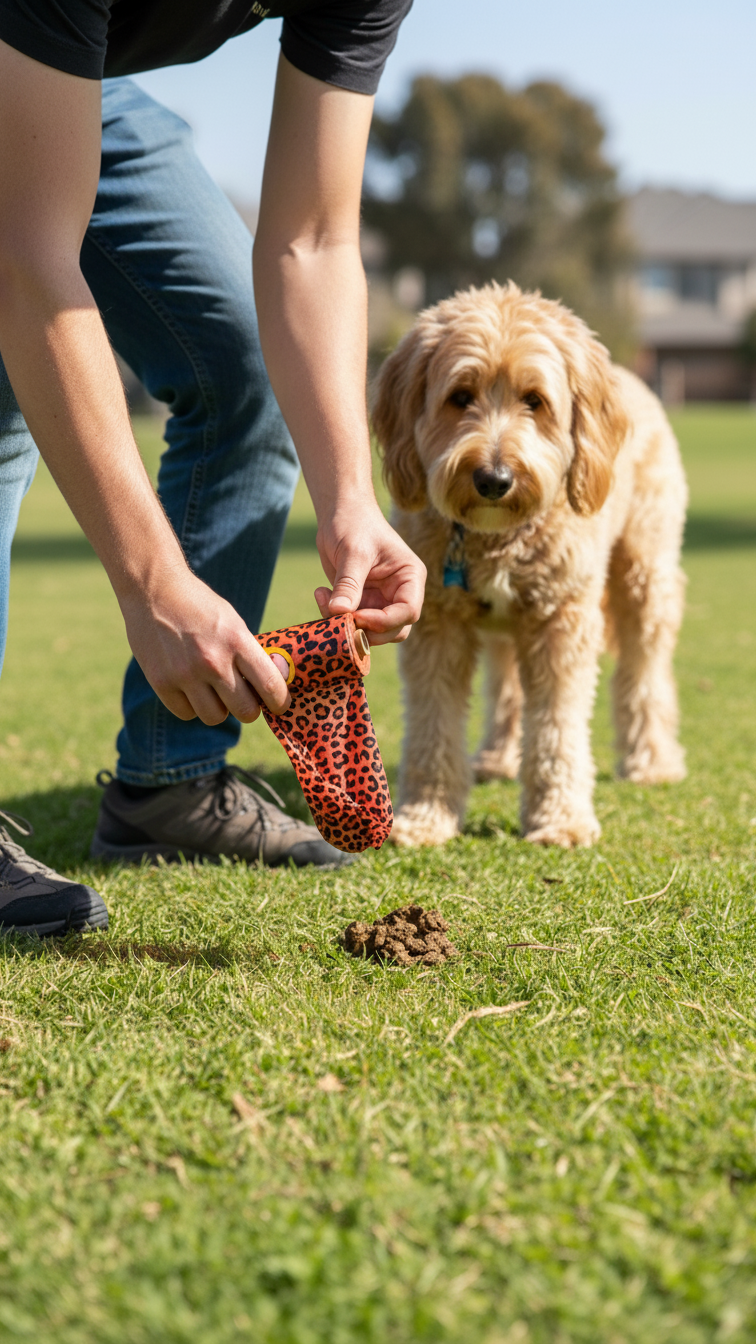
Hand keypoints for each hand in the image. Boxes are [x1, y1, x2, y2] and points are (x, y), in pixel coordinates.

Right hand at [119, 569, 290, 723]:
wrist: (152, 590)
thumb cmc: (199, 606)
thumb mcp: (233, 622)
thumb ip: (253, 654)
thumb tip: (279, 682)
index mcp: (237, 641)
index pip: (270, 686)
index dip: (280, 702)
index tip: (279, 705)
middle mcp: (212, 660)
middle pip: (245, 711)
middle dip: (249, 708)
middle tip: (244, 699)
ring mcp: (185, 673)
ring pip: (215, 717)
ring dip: (218, 708)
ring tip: (213, 690)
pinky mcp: (160, 682)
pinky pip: (186, 713)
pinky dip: (191, 705)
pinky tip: (189, 687)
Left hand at [314, 504, 425, 644]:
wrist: (339, 513)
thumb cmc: (354, 523)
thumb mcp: (353, 552)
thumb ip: (348, 584)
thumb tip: (339, 613)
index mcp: (410, 577)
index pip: (408, 611)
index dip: (384, 621)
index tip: (357, 616)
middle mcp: (399, 593)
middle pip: (393, 629)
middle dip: (366, 631)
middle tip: (339, 619)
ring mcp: (381, 600)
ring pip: (372, 632)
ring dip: (348, 626)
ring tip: (325, 601)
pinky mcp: (362, 603)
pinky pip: (352, 622)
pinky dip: (335, 617)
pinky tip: (321, 594)